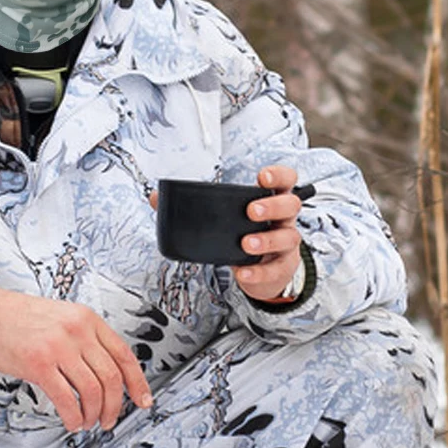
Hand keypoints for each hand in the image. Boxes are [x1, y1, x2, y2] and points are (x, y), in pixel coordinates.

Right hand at [0, 286, 153, 432]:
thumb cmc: (21, 317)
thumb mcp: (63, 316)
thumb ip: (85, 338)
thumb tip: (106, 371)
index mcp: (87, 318)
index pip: (124, 354)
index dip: (138, 382)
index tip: (143, 400)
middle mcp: (77, 331)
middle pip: (112, 376)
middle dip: (115, 406)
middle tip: (109, 419)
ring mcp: (59, 347)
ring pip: (93, 391)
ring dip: (94, 414)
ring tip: (87, 422)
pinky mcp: (39, 364)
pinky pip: (66, 399)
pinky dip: (74, 417)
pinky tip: (72, 422)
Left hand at [148, 164, 302, 300]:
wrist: (261, 270)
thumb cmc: (245, 233)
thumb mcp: (226, 217)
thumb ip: (192, 206)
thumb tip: (157, 197)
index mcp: (270, 199)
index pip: (285, 180)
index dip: (278, 175)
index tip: (262, 177)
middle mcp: (283, 219)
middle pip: (290, 206)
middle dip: (272, 206)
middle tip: (251, 211)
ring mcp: (285, 243)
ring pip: (288, 237)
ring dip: (266, 240)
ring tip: (245, 243)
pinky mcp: (281, 267)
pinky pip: (275, 269)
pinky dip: (258, 271)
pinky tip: (242, 272)